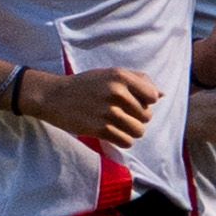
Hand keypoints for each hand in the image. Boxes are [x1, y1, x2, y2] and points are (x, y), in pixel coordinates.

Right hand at [20, 65, 162, 149]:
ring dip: (130, 131)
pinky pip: (126, 141)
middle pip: (146, 116)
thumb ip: (138, 80)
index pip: (152, 96)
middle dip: (137, 118)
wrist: (54, 96)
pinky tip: (111, 133)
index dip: (145, 102)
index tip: (132, 102)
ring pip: (138, 131)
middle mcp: (116, 93)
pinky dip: (122, 140)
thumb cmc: (86, 84)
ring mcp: (108, 112)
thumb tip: (161, 95)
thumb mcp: (110, 74)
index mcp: (120, 76)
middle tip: (121, 114)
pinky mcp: (100, 129)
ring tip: (117, 125)